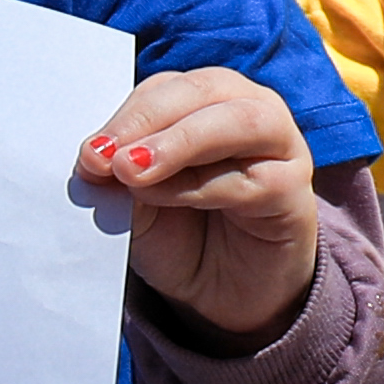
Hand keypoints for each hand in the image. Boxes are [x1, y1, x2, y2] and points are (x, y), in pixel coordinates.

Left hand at [83, 66, 323, 341]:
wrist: (222, 295)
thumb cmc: (180, 236)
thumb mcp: (136, 205)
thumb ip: (120, 178)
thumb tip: (95, 159)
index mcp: (204, 102)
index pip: (166, 88)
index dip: (126, 114)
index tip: (89, 153)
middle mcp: (248, 110)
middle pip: (205, 89)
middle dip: (149, 119)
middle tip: (106, 157)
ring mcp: (279, 146)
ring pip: (239, 120)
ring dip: (180, 142)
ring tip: (133, 171)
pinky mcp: (294, 189)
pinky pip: (252, 179)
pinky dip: (200, 186)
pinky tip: (163, 200)